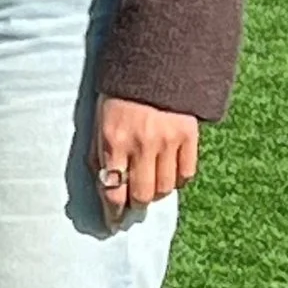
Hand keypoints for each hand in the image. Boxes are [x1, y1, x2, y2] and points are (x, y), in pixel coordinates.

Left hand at [93, 97, 197, 225]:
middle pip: (142, 195)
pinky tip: (168, 174)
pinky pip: (186, 174)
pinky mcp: (189, 137)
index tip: (113, 222)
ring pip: (165, 189)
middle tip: (132, 205)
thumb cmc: (119, 96)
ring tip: (149, 187)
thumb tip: (103, 188)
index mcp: (113, 140)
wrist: (153, 66)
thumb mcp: (99, 123)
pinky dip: (177, 181)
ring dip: (156, 194)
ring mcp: (168, 141)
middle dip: (135, 205)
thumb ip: (99, 155)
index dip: (113, 212)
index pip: (113, 191)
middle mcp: (141, 144)